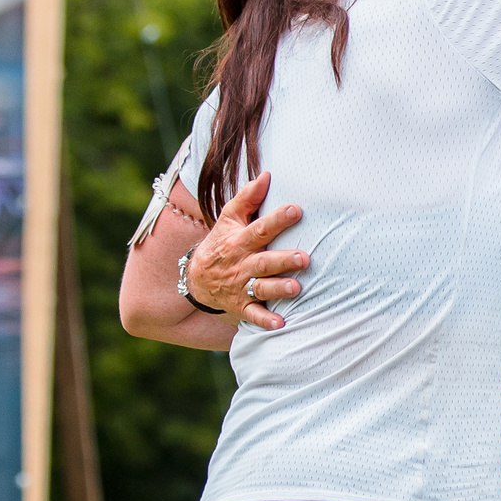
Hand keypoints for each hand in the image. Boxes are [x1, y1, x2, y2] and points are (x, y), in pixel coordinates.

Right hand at [185, 172, 306, 329]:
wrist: (196, 278)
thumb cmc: (221, 243)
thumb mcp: (228, 218)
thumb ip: (247, 198)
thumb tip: (267, 175)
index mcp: (240, 241)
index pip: (260, 228)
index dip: (278, 219)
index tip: (296, 210)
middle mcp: (241, 264)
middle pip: (264, 261)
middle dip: (283, 260)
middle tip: (304, 258)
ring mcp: (240, 286)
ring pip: (260, 287)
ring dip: (278, 288)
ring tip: (296, 288)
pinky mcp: (241, 306)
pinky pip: (253, 315)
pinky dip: (265, 321)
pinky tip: (281, 325)